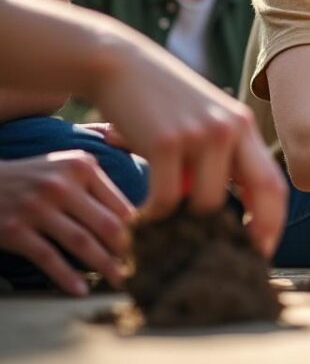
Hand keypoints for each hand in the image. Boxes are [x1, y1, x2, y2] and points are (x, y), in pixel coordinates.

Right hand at [0, 152, 133, 294]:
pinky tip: (81, 290)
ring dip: (104, 265)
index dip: (136, 228)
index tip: (146, 245)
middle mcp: (61, 184)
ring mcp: (37, 206)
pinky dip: (67, 276)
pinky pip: (48, 257)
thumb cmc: (34, 178)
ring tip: (117, 279)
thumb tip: (134, 217)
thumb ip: (96, 185)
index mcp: (81, 166)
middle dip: (124, 250)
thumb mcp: (66, 167)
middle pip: (106, 224)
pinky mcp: (16, 229)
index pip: (119, 203)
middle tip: (135, 266)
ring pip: (82, 242)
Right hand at [85, 35, 286, 257]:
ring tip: (169, 222)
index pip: (274, 183)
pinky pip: (168, 197)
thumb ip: (220, 160)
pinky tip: (145, 213)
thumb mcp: (203, 123)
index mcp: (243, 127)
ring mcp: (201, 135)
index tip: (263, 250)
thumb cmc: (161, 103)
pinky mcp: (167, 142)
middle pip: (260, 194)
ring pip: (207, 203)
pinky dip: (156, 212)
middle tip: (230, 256)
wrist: (121, 66)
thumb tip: (228, 214)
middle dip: (251, 232)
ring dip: (187, 220)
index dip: (274, 222)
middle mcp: (231, 130)